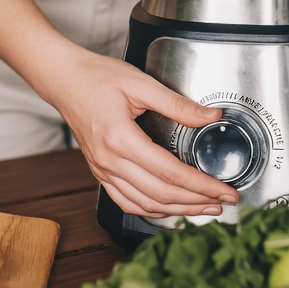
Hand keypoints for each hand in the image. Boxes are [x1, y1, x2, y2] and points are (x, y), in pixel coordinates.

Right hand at [37, 47, 238, 217]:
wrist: (63, 79)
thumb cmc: (97, 77)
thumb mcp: (140, 83)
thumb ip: (177, 103)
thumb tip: (211, 116)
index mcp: (120, 138)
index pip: (171, 173)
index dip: (202, 185)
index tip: (225, 191)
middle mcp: (109, 160)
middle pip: (161, 194)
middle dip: (197, 202)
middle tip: (224, 203)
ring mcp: (102, 169)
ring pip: (145, 204)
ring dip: (177, 211)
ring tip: (204, 209)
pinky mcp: (99, 171)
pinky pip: (125, 201)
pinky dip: (150, 210)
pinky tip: (169, 209)